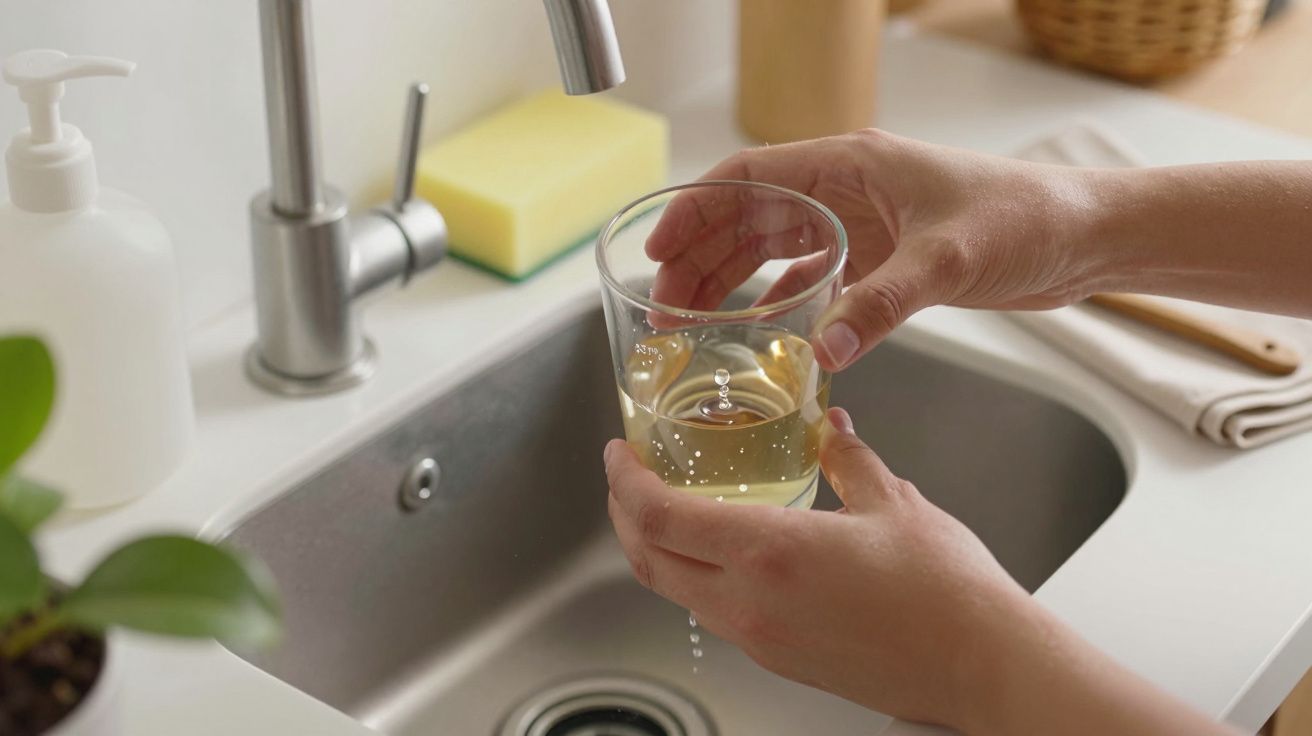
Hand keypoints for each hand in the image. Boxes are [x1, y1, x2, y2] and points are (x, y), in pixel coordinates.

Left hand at [603, 407, 1030, 728]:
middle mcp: (750, 603)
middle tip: (629, 476)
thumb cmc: (947, 594)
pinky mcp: (777, 660)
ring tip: (671, 506)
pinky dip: (696, 576)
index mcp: (770, 552)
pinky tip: (724, 550)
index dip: (624, 481)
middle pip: (647, 558)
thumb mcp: (894, 502)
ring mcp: (759, 639)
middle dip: (624, 512)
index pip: (658, 517)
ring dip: (657, 546)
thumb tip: (830, 431)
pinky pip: (714, 613)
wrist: (980, 668)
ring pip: (676, 590)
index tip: (619, 453)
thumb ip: (848, 458)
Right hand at [646, 130, 1102, 370]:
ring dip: (731, 278)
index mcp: (850, 165)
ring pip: (773, 246)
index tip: (658, 249)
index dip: (695, 210)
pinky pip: (812, 274)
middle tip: (664, 303)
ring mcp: (862, 222)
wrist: (1084, 236)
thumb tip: (823, 349)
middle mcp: (847, 189)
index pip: (749, 177)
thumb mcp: (948, 260)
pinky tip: (759, 326)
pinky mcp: (883, 255)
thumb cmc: (1026, 218)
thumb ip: (883, 304)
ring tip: (692, 318)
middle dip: (700, 255)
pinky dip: (779, 297)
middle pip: (749, 216)